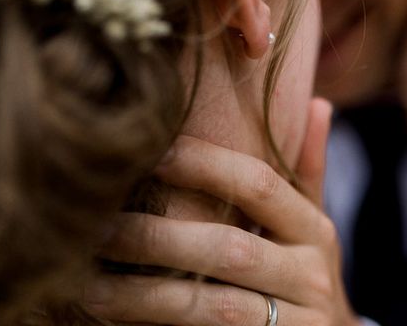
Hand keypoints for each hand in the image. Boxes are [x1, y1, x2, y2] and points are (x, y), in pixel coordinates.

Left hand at [83, 98, 360, 325]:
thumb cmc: (306, 274)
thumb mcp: (314, 225)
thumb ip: (309, 168)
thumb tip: (318, 101)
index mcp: (315, 230)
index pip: (260, 185)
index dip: (206, 165)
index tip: (152, 153)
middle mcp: (310, 274)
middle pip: (229, 248)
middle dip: (159, 237)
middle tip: (100, 225)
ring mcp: (297, 322)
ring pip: (212, 306)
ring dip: (145, 294)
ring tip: (89, 282)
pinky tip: (117, 319)